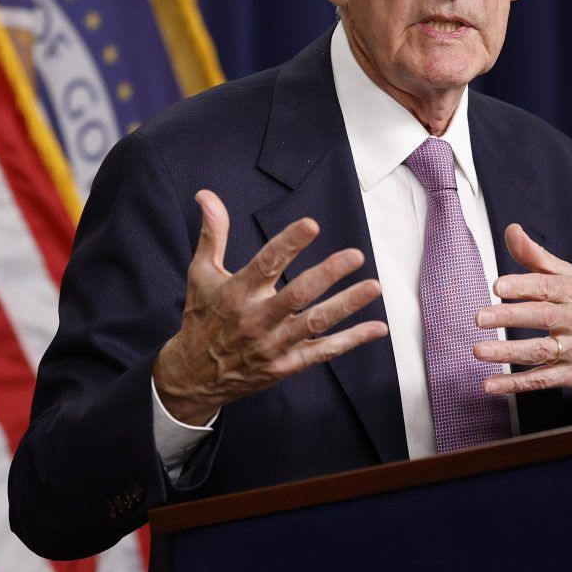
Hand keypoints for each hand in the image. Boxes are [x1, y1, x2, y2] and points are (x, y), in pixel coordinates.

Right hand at [152, 190, 387, 424]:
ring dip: (346, 305)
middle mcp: (256, 319)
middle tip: (354, 255)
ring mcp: (273, 345)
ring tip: (373, 287)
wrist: (195, 376)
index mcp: (236, 293)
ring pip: (315, 323)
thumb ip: (212, 234)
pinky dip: (351, 341)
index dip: (289, 243)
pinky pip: (322, 353)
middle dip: (327, 274)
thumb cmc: (202, 318)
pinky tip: (376, 328)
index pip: (265, 264)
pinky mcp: (285, 365)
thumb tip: (207, 195)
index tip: (311, 225)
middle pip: (297, 295)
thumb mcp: (201, 274)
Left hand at [472, 224, 571, 400]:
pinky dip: (515, 384)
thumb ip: (536, 257)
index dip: (522, 286)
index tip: (498, 286)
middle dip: (510, 317)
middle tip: (480, 317)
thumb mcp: (568, 278)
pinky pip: (542, 380)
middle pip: (543, 318)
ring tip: (479, 350)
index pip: (547, 287)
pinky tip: (491, 384)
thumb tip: (512, 230)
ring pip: (541, 351)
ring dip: (508, 353)